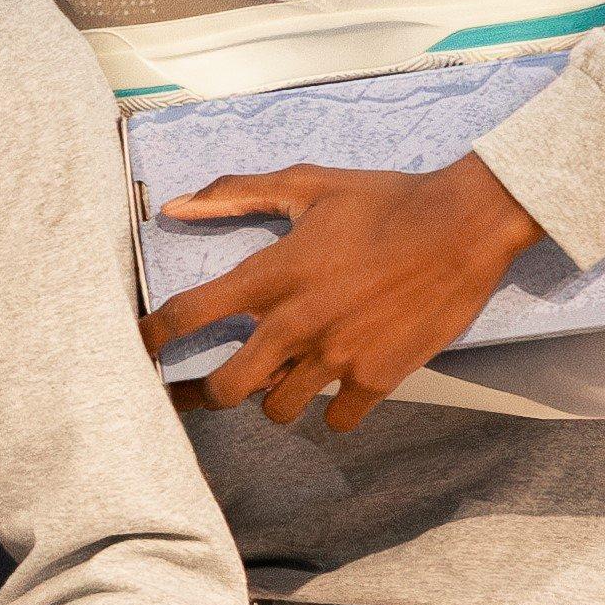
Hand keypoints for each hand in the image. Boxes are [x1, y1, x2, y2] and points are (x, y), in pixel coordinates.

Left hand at [141, 150, 541, 433]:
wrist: (466, 224)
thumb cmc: (385, 200)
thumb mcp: (307, 185)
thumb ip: (236, 194)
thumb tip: (175, 205)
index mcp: (271, 275)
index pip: (187, 315)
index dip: (151, 337)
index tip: (139, 350)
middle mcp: (295, 323)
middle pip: (225, 388)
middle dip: (210, 393)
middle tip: (215, 387)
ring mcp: (337, 355)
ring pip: (278, 411)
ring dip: (275, 399)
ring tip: (285, 381)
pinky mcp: (379, 376)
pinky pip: (338, 419)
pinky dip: (334, 409)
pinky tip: (338, 386)